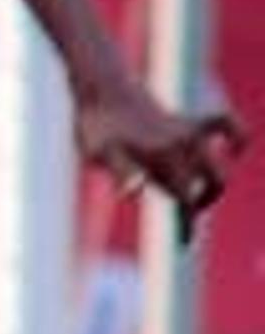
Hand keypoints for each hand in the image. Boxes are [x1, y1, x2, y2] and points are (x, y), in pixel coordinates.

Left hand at [81, 76, 246, 241]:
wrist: (102, 89)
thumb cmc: (96, 127)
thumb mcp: (98, 151)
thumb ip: (119, 171)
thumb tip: (132, 194)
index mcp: (163, 161)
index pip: (186, 202)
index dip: (188, 226)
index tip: (184, 244)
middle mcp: (183, 148)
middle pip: (213, 184)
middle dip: (201, 203)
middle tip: (182, 213)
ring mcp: (189, 134)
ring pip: (218, 165)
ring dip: (212, 182)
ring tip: (190, 194)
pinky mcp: (190, 122)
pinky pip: (225, 124)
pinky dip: (237, 136)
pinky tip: (231, 149)